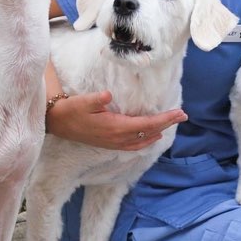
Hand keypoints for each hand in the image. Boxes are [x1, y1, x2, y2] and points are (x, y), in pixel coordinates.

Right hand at [46, 90, 185, 150]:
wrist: (58, 123)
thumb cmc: (71, 110)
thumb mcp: (82, 102)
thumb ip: (96, 99)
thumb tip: (107, 94)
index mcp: (115, 127)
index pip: (147, 125)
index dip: (164, 119)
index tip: (179, 113)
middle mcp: (118, 138)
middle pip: (149, 133)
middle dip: (167, 123)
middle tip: (183, 115)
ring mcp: (114, 143)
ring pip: (143, 141)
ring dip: (158, 132)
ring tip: (171, 124)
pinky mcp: (110, 144)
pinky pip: (134, 146)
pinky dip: (146, 141)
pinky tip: (151, 138)